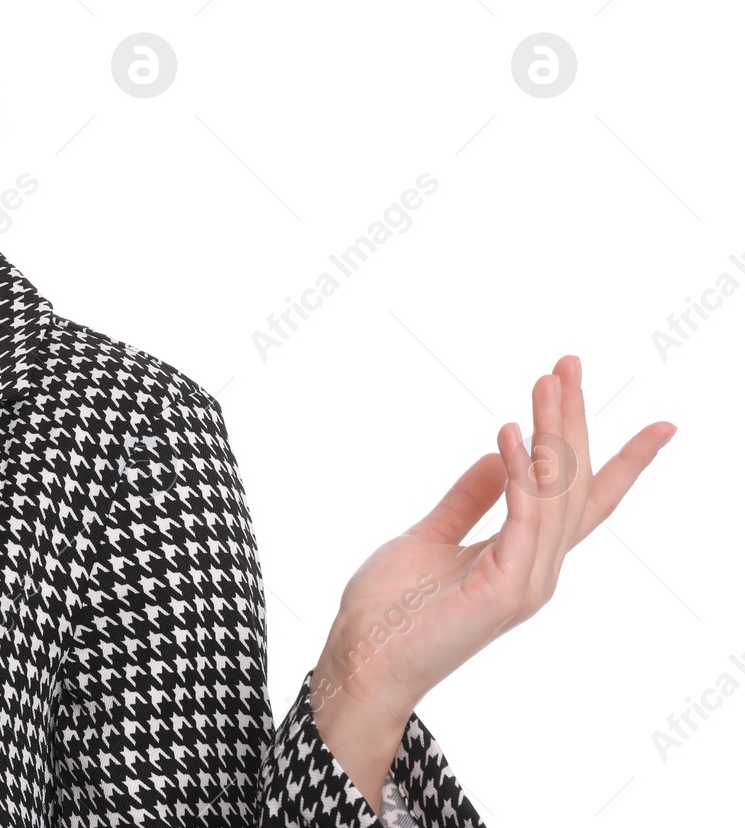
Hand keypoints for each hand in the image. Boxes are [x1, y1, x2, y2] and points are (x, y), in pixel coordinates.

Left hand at [313, 354, 676, 722]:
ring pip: (555, 494)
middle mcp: (536, 568)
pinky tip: (508, 433)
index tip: (661, 424)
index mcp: (523, 555)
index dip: (621, 461)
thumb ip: (467, 500)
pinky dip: (520, 473)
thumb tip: (495, 454)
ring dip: (551, 432)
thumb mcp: (431, 536)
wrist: (361, 659)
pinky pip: (523, 519)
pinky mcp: (507, 591)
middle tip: (569, 362)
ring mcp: (527, 581)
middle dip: (573, 421)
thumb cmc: (389, 607)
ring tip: (546, 380)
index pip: (584, 501)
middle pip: (572, 483)